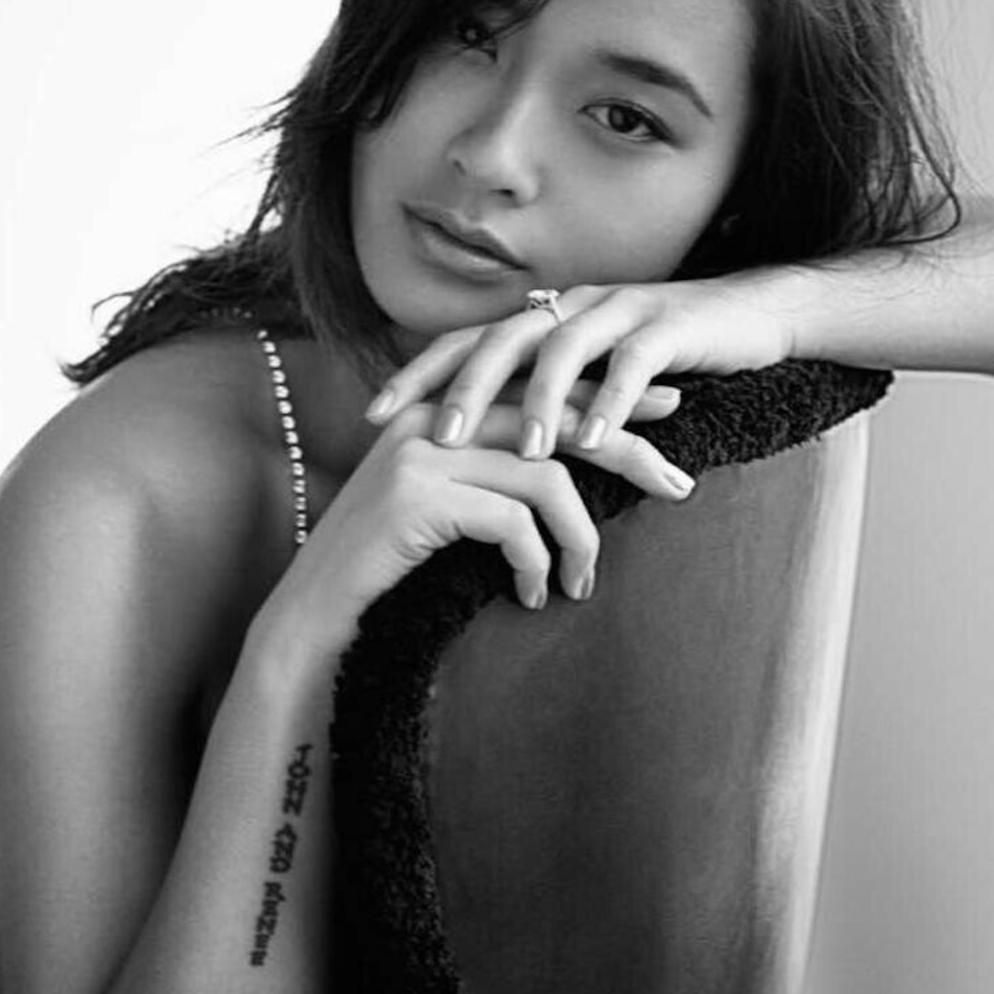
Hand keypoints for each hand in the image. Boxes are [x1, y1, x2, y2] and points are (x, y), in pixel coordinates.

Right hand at [274, 400, 692, 647]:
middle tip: (677, 484)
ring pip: (546, 474)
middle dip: (627, 445)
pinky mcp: (419, 495)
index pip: (543, 381)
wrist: (316, 611)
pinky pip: (514, 521)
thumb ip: (493, 473)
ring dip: (581, 534)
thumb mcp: (445, 504)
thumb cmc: (390, 564)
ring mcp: (424, 450)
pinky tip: (532, 594)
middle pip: (558, 414)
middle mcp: (434, 413)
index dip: (608, 393)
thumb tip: (568, 472)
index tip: (666, 412)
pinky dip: (537, 561)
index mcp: (444, 403)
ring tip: (582, 581)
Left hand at [365, 277, 792, 462]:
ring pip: (565, 348)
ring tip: (526, 454)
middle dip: (465, 388)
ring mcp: (619, 311)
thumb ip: (538, 396)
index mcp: (541, 318)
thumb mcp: (588, 375)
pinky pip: (634, 363)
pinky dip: (613, 402)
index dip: (417, 374)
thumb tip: (478, 448)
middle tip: (436, 440)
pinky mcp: (669, 327)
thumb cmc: (659, 357)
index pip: (465, 341)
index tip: (371, 416)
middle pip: (502, 338)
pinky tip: (596, 443)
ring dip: (542, 401)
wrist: (750, 313)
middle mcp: (570, 306)